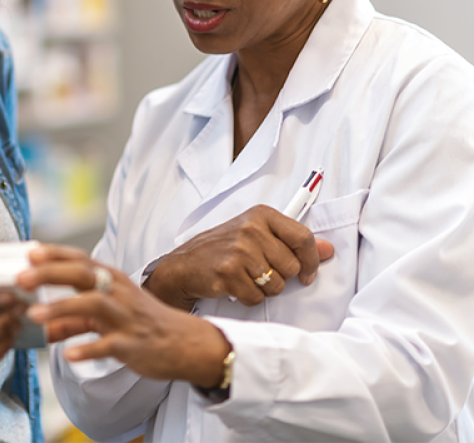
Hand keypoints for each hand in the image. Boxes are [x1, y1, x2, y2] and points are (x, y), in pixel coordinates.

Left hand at [19, 245, 230, 387]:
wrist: (185, 344)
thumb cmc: (142, 325)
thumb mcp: (106, 318)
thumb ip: (74, 320)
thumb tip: (42, 325)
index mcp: (111, 280)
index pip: (79, 260)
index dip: (54, 254)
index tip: (28, 251)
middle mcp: (118, 292)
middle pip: (82, 274)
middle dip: (50, 273)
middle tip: (20, 278)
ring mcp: (126, 317)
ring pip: (93, 305)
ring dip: (62, 308)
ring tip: (34, 314)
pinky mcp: (133, 343)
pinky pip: (109, 344)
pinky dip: (88, 349)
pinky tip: (68, 355)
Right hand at [144, 204, 334, 309]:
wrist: (185, 264)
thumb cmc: (223, 248)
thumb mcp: (257, 235)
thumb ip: (292, 241)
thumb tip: (327, 250)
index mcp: (261, 215)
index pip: (303, 237)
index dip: (310, 261)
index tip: (307, 274)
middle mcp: (250, 229)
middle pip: (291, 267)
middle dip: (280, 277)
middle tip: (259, 271)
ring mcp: (238, 251)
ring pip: (276, 285)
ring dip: (263, 289)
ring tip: (245, 277)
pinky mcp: (228, 273)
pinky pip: (256, 298)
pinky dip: (247, 297)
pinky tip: (234, 286)